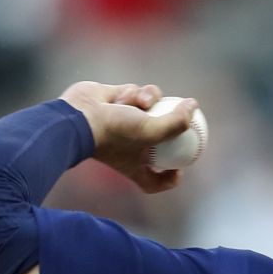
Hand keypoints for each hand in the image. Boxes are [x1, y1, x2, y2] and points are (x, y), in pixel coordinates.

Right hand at [61, 82, 197, 194]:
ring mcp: (123, 122)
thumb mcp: (151, 132)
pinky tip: (123, 96)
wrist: (78, 115)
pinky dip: (133, 93)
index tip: (181, 169)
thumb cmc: (114, 132)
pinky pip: (135, 92)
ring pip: (152, 105)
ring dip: (150, 100)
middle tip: (183, 115)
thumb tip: (194, 106)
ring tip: (142, 103)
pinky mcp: (116, 100)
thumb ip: (177, 122)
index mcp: (134, 164)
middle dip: (170, 124)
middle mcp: (129, 146)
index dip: (169, 178)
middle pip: (159, 137)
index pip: (153, 181)